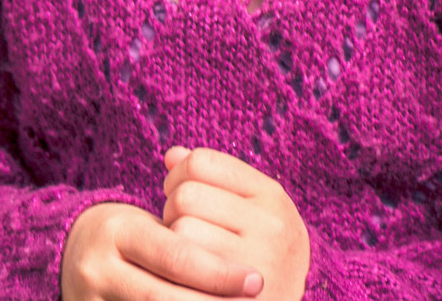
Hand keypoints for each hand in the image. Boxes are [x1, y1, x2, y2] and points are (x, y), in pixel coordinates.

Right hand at [62, 200, 263, 300]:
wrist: (76, 252)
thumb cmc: (132, 234)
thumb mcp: (153, 223)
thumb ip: (190, 231)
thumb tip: (246, 263)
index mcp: (117, 230)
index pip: (174, 255)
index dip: (218, 271)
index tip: (255, 279)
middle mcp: (98, 268)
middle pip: (162, 296)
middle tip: (253, 299)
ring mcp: (90, 300)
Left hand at [163, 148, 309, 300]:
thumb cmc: (263, 249)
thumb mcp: (253, 206)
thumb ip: (214, 177)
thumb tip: (171, 155)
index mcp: (271, 195)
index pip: (202, 162)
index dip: (179, 175)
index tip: (180, 193)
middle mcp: (269, 226)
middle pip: (186, 196)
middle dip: (172, 210)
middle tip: (181, 226)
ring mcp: (255, 263)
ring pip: (181, 233)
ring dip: (172, 242)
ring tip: (187, 250)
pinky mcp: (235, 296)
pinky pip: (184, 273)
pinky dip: (174, 271)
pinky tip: (185, 274)